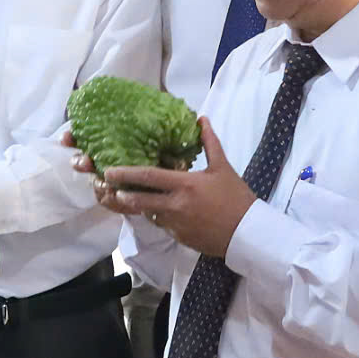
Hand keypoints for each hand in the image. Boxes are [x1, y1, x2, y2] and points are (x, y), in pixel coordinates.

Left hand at [93, 120, 254, 258]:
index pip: (149, 177)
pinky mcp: (179, 238)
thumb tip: (202, 119)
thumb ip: (209, 143)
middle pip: (140, 200)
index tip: (110, 170)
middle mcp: (176, 205)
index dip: (126, 173)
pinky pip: (163, 225)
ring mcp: (176, 224)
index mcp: (185, 185)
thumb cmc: (236, 197)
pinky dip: (159, 217)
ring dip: (141, 206)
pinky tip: (163, 211)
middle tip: (110, 187)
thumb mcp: (223, 167)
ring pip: (149, 214)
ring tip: (135, 197)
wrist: (248, 233)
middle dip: (122, 194)